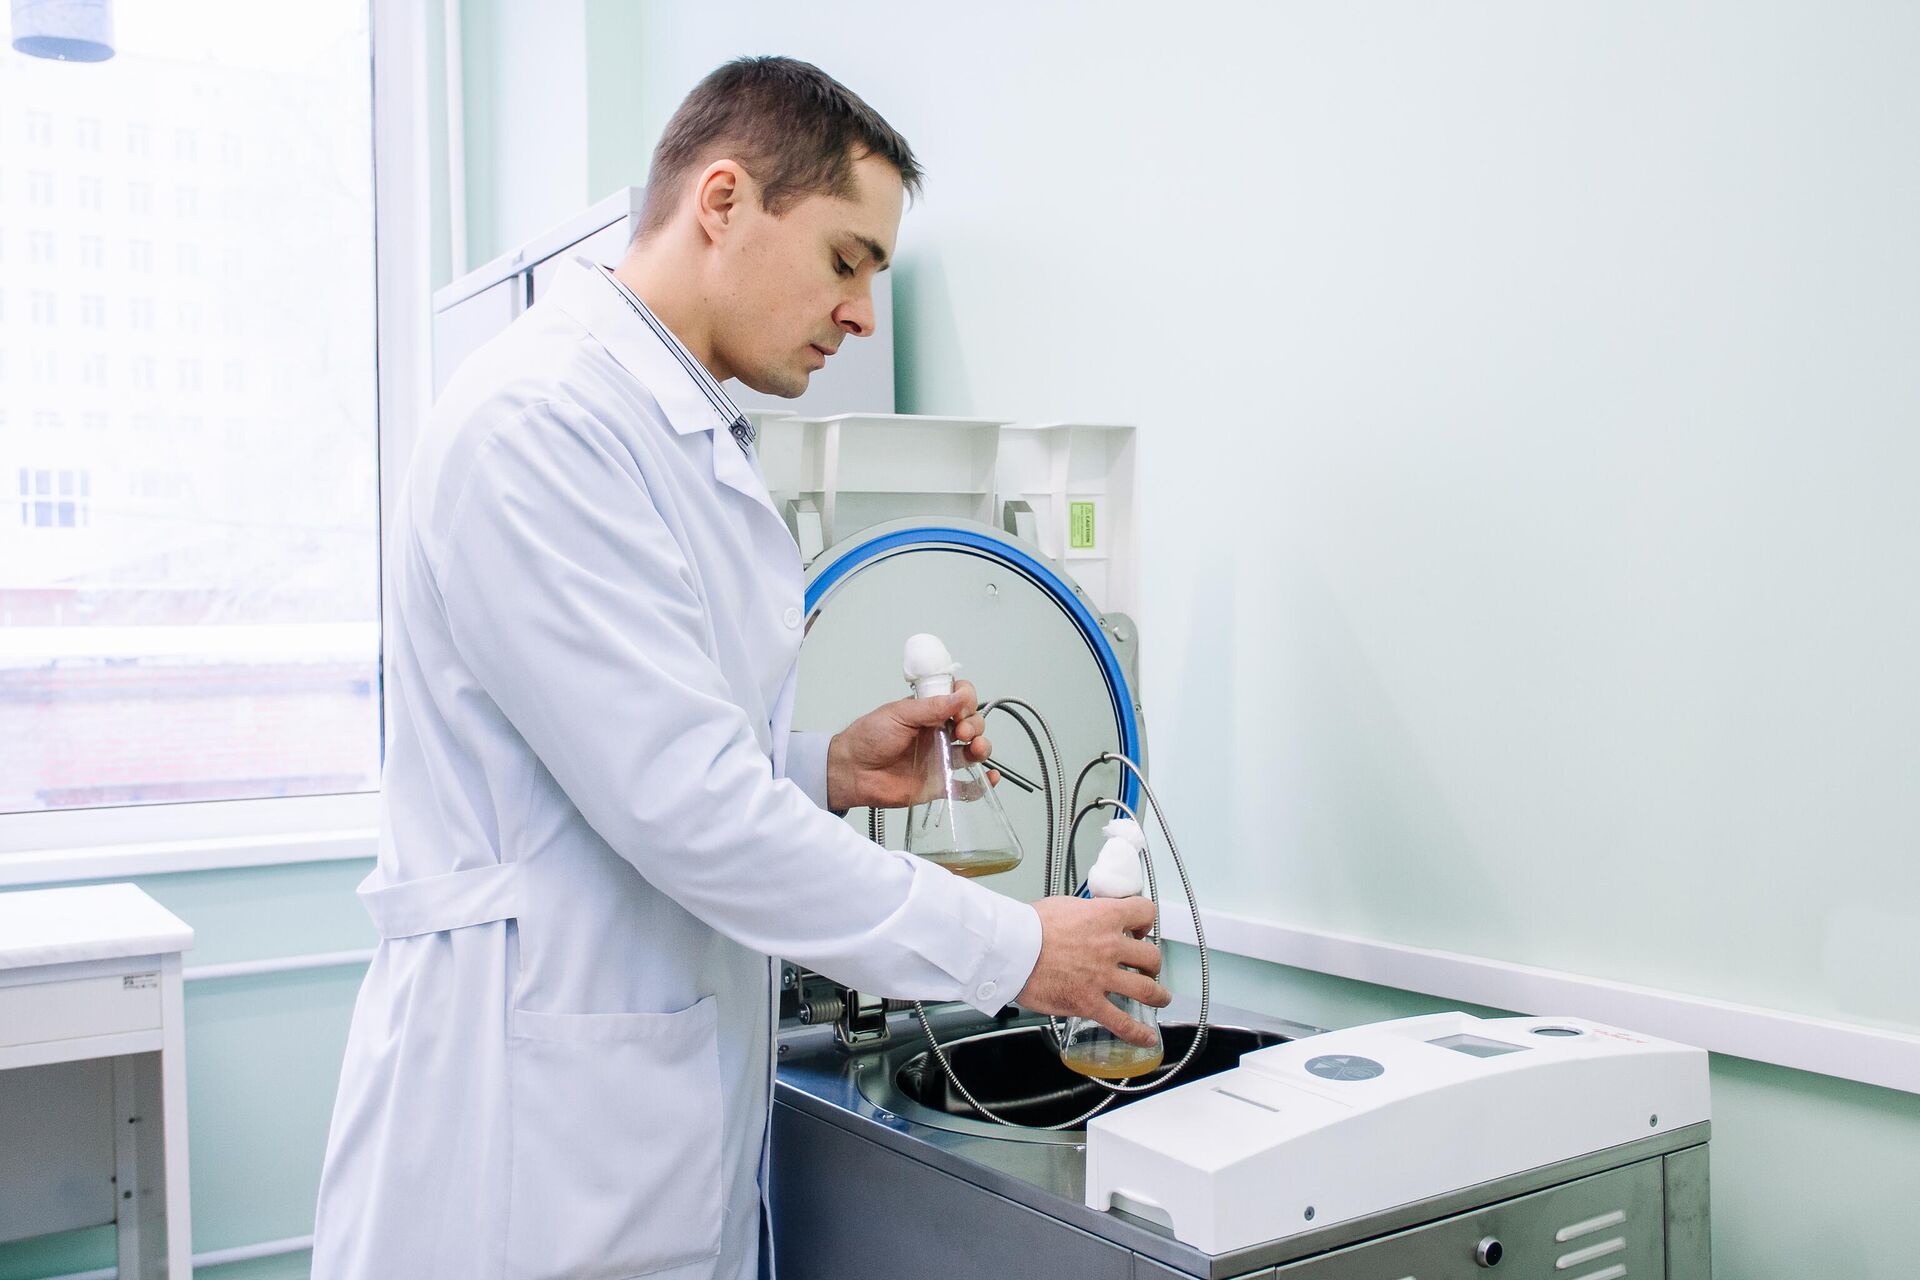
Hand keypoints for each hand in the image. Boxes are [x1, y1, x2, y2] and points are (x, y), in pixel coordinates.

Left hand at [826, 679, 996, 810]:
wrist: (851, 771)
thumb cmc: (867, 738)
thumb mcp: (898, 714)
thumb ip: (931, 707)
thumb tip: (960, 696)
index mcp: (930, 712)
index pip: (960, 700)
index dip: (967, 701)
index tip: (961, 707)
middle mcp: (939, 734)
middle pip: (973, 725)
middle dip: (975, 725)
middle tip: (961, 732)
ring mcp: (941, 759)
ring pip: (974, 752)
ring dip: (983, 748)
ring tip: (976, 750)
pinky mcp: (939, 784)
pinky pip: (966, 786)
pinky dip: (983, 783)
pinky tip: (989, 777)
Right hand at [1015, 896, 1170, 1047]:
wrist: (1011, 949)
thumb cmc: (1028, 927)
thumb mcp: (1064, 906)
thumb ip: (1086, 914)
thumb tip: (1089, 918)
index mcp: (1105, 917)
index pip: (1144, 912)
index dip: (1147, 920)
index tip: (1142, 929)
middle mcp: (1110, 947)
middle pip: (1151, 956)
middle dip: (1151, 962)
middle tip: (1146, 966)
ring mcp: (1102, 978)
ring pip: (1147, 989)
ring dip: (1157, 995)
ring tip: (1159, 997)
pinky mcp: (1089, 1003)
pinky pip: (1122, 1022)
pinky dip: (1138, 1033)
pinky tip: (1146, 1037)